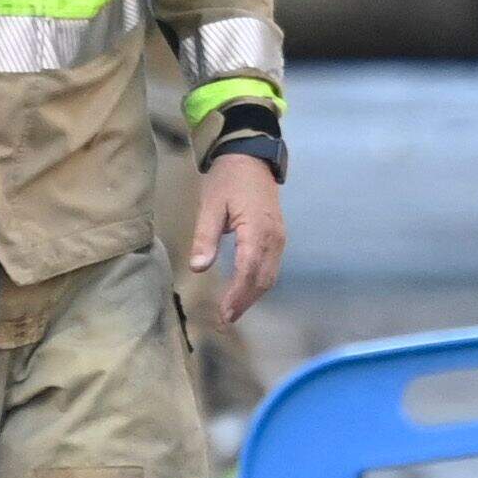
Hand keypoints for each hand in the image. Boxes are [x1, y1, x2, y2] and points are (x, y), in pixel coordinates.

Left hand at [187, 153, 285, 328]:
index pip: (249, 271)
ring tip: (233, 311)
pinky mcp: (277, 236)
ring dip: (253, 296)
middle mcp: (274, 237)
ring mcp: (279, 237)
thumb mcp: (210, 204)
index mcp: (257, 229)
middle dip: (245, 302)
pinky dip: (258, 283)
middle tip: (226, 320)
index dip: (237, 296)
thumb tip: (198, 268)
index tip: (223, 314)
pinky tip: (244, 291)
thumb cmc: (228, 179)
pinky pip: (271, 266)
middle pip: (263, 279)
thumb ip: (205, 237)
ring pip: (270, 275)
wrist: (251, 157)